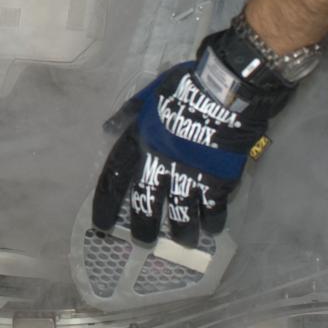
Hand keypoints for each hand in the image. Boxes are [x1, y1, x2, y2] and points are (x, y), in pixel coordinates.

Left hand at [91, 32, 293, 247]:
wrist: (226, 91)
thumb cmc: (187, 86)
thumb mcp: (150, 93)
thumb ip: (129, 112)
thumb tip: (107, 128)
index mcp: (141, 140)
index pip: (115, 176)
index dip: (106, 202)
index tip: (101, 224)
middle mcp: (160, 163)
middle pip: (146, 203)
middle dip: (143, 226)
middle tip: (143, 240)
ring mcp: (189, 175)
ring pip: (179, 214)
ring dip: (180, 231)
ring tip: (183, 241)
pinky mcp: (217, 181)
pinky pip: (212, 210)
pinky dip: (212, 222)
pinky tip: (212, 227)